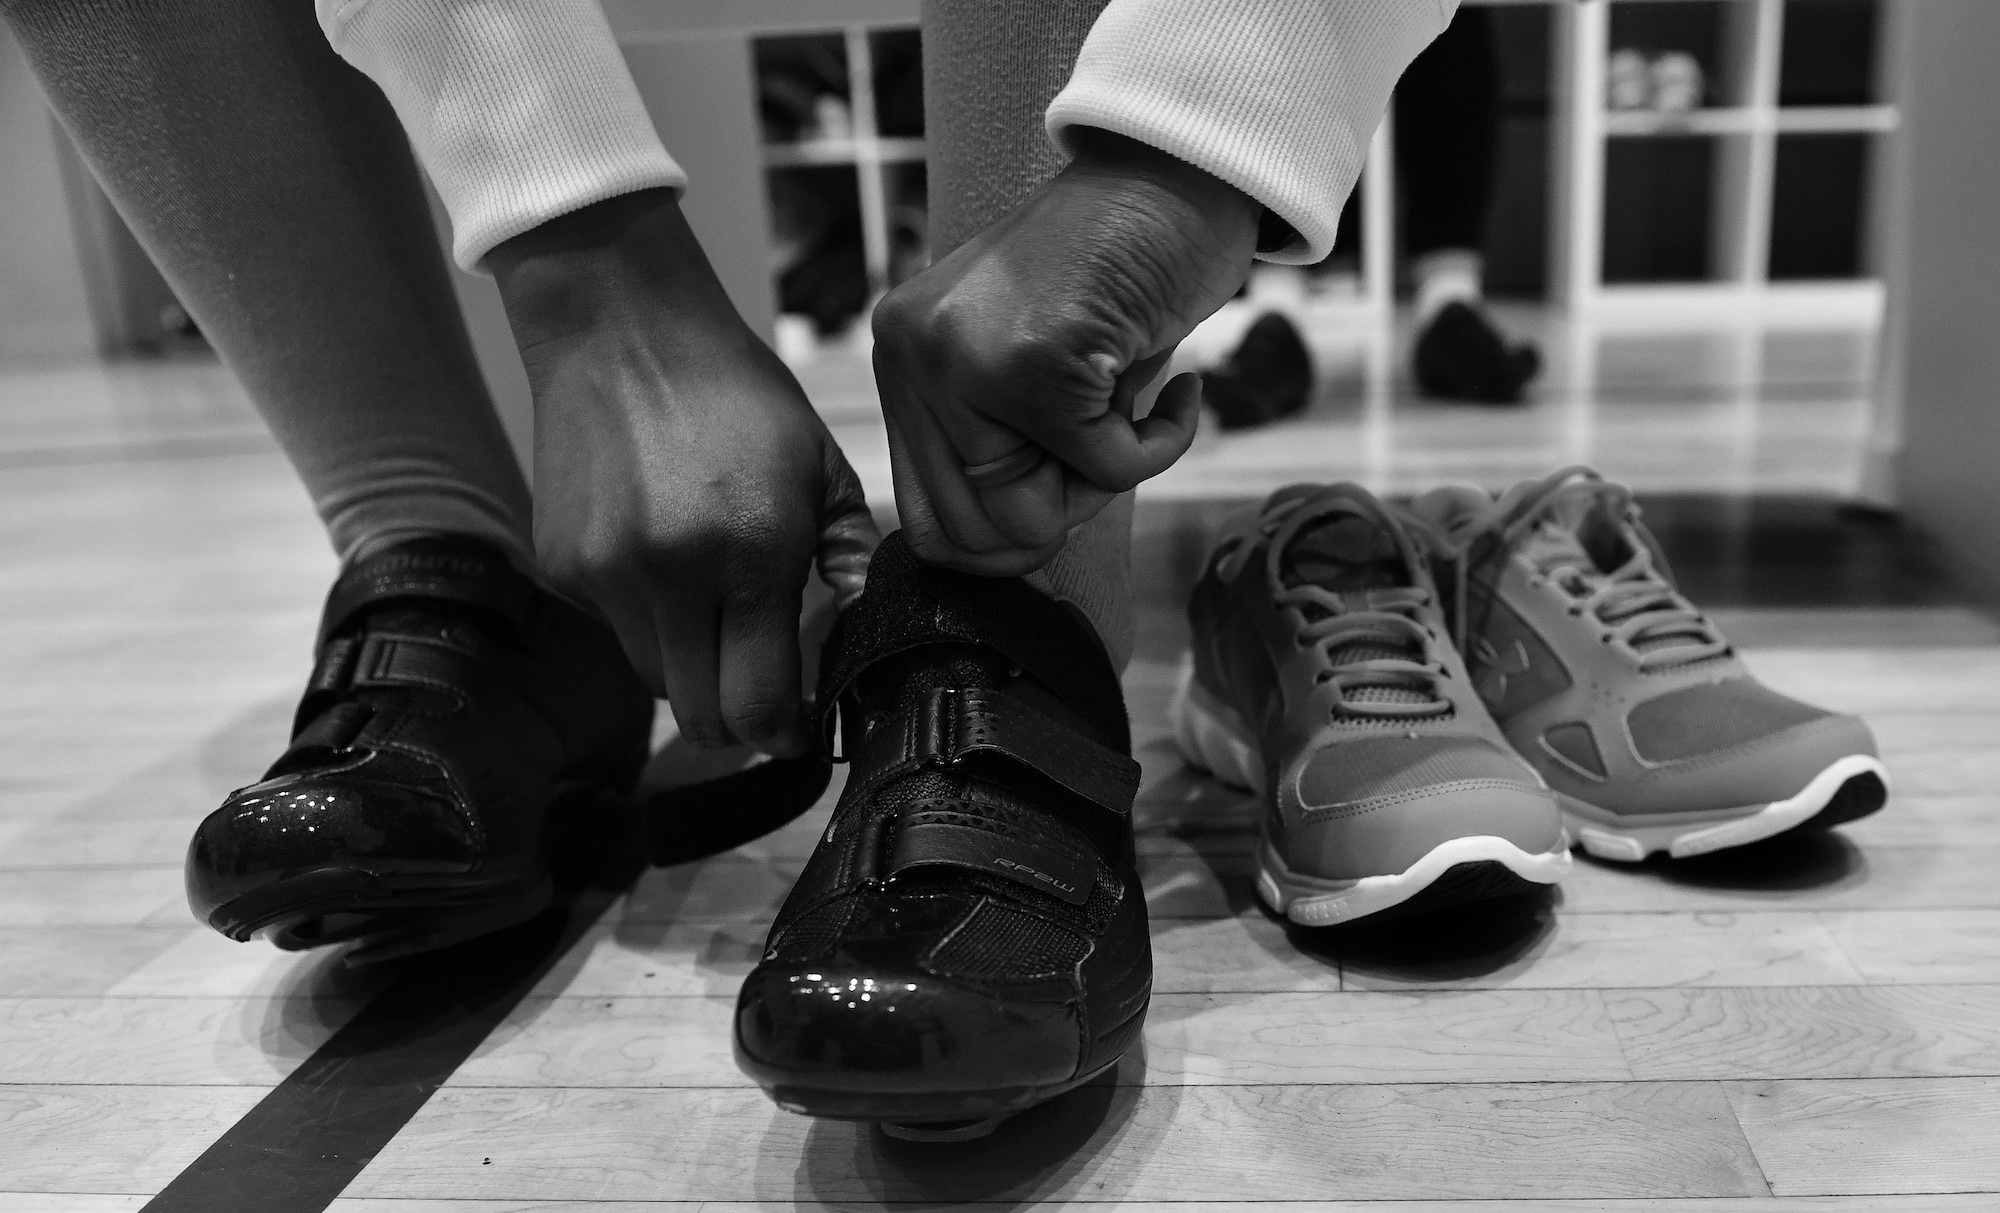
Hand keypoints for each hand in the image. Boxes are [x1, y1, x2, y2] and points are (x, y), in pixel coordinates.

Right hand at [489, 189, 877, 756]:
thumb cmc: (734, 392)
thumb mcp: (818, 464)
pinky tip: (664, 560)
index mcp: (751, 553)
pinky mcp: (563, 569)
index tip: (802, 724)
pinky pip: (616, 633)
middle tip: (765, 689)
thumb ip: (850, 553)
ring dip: (694, 669)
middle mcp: (672, 578)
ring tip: (715, 609)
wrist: (619, 328)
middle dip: (741, 721)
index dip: (785, 732)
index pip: (760, 702)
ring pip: (657, 682)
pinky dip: (648, 623)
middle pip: (703, 718)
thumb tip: (861, 622)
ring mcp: (608, 577)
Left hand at [871, 128, 1260, 574]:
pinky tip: (1174, 384)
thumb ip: (993, 443)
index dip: (1001, 545)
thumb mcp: (1028, 362)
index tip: (1060, 503)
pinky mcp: (1035, 363)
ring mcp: (965, 360)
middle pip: (975, 538)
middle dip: (1058, 517)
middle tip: (1105, 444)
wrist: (1179, 173)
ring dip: (1105, 484)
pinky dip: (1163, 441)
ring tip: (1131, 407)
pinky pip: (1110, 470)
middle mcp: (914, 357)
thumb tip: (1001, 561)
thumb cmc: (1119, 271)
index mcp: (903, 358)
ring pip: (1034, 516)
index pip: (923, 525)